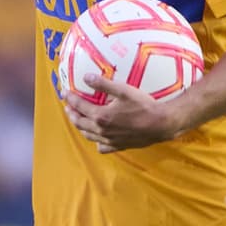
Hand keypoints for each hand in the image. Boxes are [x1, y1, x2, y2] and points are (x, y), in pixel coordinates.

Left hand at [64, 75, 181, 152]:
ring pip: (89, 136)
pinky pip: (102, 147)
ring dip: (81, 127)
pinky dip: (96, 141)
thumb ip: (103, 84)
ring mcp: (110, 140)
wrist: (161, 124)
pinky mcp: (119, 146)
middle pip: (80, 123)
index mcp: (101, 116)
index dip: (70, 99)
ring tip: (78, 120)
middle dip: (72, 114)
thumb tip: (85, 77)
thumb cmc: (143, 105)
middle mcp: (102, 131)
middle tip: (68, 107)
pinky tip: (98, 137)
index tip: (65, 92)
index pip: (80, 106)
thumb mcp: (123, 90)